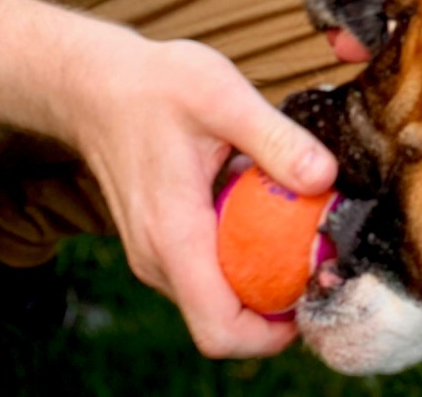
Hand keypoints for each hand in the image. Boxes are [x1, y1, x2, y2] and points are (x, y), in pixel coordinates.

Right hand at [70, 29, 336, 357]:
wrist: (95, 86)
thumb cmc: (152, 86)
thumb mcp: (223, 97)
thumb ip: (277, 140)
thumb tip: (326, 179)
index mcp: (174, 236)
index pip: (219, 330)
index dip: (271, 335)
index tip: (311, 294)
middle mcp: (158, 259)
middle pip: (224, 320)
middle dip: (276, 301)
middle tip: (317, 255)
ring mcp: (154, 255)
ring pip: (215, 297)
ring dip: (258, 275)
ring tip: (291, 225)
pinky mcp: (157, 243)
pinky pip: (204, 270)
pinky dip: (237, 253)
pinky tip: (255, 205)